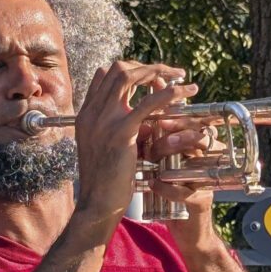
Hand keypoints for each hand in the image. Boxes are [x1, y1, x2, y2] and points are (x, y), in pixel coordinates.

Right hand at [73, 61, 196, 236]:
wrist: (97, 205)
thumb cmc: (106, 183)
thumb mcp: (108, 150)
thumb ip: (122, 130)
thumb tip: (147, 121)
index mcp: (86, 115)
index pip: (105, 75)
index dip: (131, 69)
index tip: (153, 76)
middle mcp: (91, 113)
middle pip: (118, 69)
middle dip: (147, 66)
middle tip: (172, 73)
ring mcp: (103, 120)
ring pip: (129, 76)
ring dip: (158, 71)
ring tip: (182, 78)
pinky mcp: (120, 133)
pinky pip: (147, 103)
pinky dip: (168, 93)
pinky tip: (184, 93)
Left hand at [144, 118, 225, 251]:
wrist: (189, 233)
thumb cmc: (174, 194)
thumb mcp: (168, 166)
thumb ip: (159, 146)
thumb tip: (140, 123)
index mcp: (201, 152)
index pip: (197, 126)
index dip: (179, 118)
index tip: (158, 116)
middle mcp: (209, 164)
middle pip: (201, 138)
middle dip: (177, 133)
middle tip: (156, 133)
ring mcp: (207, 183)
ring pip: (197, 161)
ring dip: (173, 155)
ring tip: (152, 156)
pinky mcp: (200, 203)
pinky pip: (186, 192)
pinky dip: (167, 187)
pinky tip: (153, 184)